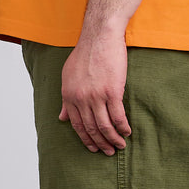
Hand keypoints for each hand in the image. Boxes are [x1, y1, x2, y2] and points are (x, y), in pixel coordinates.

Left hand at [58, 28, 131, 154]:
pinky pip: (118, 116)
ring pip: (104, 126)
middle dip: (101, 143)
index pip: (77, 125)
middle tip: (109, 151)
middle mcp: (81, 98)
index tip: (94, 148)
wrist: (100, 36)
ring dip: (113, 139)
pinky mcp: (112, 91)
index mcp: (69, 96)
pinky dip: (122, 127)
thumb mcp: (68, 76)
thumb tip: (62, 118)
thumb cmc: (85, 53)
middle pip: (91, 128)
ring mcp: (96, 96)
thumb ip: (66, 99)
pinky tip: (127, 131)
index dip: (86, 139)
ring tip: (120, 145)